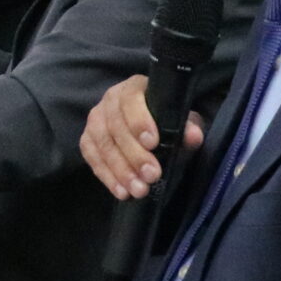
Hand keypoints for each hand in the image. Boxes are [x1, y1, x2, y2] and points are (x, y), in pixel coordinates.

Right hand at [78, 77, 206, 200]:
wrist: (148, 128)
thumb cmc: (165, 122)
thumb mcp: (181, 122)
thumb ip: (187, 127)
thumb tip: (194, 136)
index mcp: (134, 88)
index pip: (131, 99)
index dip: (139, 120)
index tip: (153, 143)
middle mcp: (110, 100)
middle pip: (116, 126)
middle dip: (134, 154)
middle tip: (152, 175)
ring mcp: (96, 120)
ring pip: (103, 144)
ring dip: (120, 170)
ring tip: (139, 189)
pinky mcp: (87, 139)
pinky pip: (92, 158)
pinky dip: (107, 177)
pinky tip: (121, 191)